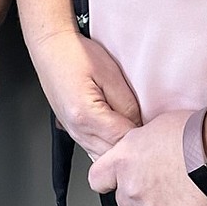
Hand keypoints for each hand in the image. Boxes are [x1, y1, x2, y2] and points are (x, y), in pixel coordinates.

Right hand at [31, 29, 141, 160]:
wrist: (50, 48)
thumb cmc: (76, 54)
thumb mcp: (110, 73)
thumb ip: (127, 103)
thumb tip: (139, 125)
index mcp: (86, 116)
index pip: (123, 140)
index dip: (143, 136)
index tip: (155, 129)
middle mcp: (77, 130)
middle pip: (113, 155)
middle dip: (132, 147)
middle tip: (149, 133)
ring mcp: (73, 133)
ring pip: (103, 157)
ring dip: (120, 149)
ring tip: (134, 131)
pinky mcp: (73, 131)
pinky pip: (94, 150)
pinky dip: (109, 147)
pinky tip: (118, 134)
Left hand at [88, 110, 206, 205]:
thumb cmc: (195, 130)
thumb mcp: (155, 126)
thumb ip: (139, 146)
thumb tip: (142, 153)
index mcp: (124, 160)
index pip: (97, 179)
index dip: (108, 180)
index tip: (115, 179)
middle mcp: (133, 188)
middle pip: (125, 202)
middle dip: (139, 195)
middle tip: (161, 182)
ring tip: (183, 189)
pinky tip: (199, 199)